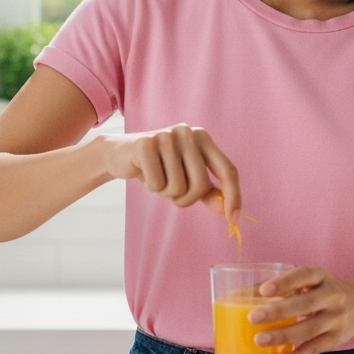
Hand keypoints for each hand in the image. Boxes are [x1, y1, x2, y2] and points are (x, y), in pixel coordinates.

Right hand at [100, 124, 240, 220]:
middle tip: (171, 192)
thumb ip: (209, 192)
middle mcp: (188, 133)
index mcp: (203, 138)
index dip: (233, 196)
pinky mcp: (146, 144)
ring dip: (165, 192)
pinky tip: (144, 173)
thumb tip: (227, 211)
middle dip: (186, 199)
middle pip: (201, 185)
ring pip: (178, 187)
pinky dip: (151, 187)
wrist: (120, 154)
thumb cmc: (159, 167)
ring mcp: (166, 135)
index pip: (227, 169)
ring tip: (157, 178)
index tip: (233, 220)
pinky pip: (157, 183)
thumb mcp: (186, 178)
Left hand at [248, 266, 353, 353]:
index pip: (304, 275)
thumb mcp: (310, 282)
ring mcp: (337, 318)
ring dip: (283, 335)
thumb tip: (238, 295)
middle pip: (306, 304)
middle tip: (252, 317)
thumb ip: (282, 287)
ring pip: (309, 328)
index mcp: (321, 276)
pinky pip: (316, 348)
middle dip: (278, 311)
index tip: (263, 290)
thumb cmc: (322, 290)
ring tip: (259, 340)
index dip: (284, 282)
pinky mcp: (337, 338)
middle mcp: (332, 296)